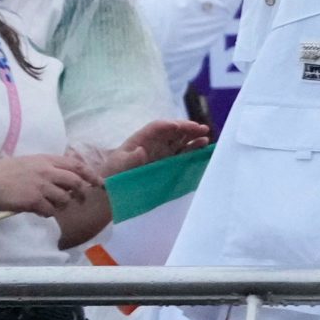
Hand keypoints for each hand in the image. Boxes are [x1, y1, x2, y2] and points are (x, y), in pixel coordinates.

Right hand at [0, 152, 100, 218]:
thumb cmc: (5, 171)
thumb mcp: (30, 161)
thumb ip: (47, 166)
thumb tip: (63, 175)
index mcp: (47, 160)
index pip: (77, 166)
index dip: (91, 174)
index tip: (99, 182)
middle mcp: (48, 171)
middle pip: (76, 182)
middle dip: (82, 191)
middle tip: (82, 198)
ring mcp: (41, 187)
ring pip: (64, 198)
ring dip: (61, 204)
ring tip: (51, 204)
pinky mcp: (33, 201)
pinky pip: (49, 210)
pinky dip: (47, 212)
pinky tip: (39, 210)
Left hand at [96, 120, 210, 178]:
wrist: (113, 194)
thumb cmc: (113, 178)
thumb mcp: (118, 167)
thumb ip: (129, 159)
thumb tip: (141, 151)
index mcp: (140, 140)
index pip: (156, 128)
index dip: (168, 126)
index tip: (178, 127)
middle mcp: (153, 143)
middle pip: (172, 131)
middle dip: (186, 128)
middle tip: (201, 128)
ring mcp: (162, 153)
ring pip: (180, 140)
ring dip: (193, 136)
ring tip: (205, 136)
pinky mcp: (168, 163)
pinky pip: (183, 152)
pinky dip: (193, 148)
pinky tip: (202, 147)